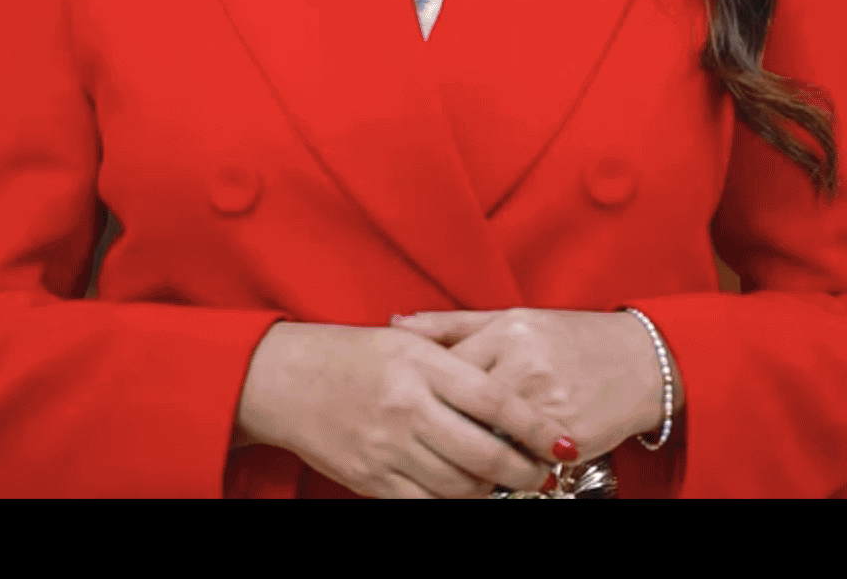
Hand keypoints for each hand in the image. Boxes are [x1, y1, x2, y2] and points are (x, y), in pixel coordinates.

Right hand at [233, 322, 562, 497]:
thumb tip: (512, 396)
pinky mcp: (369, 479)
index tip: (563, 442)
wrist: (283, 380)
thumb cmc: (352, 356)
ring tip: (503, 481)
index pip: (495, 401)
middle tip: (541, 472)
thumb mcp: (407, 343)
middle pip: (484, 454)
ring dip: (490, 490)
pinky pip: (425, 503)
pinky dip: (453, 503)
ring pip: (460, 486)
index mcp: (420, 366)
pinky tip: (465, 493)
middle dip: (523, 471)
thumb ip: (457, 363)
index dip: (537, 427)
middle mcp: (406, 408)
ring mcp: (387, 448)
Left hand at [389, 309, 673, 465]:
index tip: (418, 405)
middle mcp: (526, 366)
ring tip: (462, 456)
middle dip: (445, 428)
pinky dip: (508, 468)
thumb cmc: (572, 339)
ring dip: (474, 453)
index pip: (446, 369)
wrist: (642, 363)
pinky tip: (500, 466)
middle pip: (464, 410)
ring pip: (490, 442)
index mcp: (508, 332)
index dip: (428, 392)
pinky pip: (521, 461)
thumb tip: (396, 323)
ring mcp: (547, 405)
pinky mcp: (566, 438)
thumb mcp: (513, 319)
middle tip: (429, 439)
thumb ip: (452, 324)